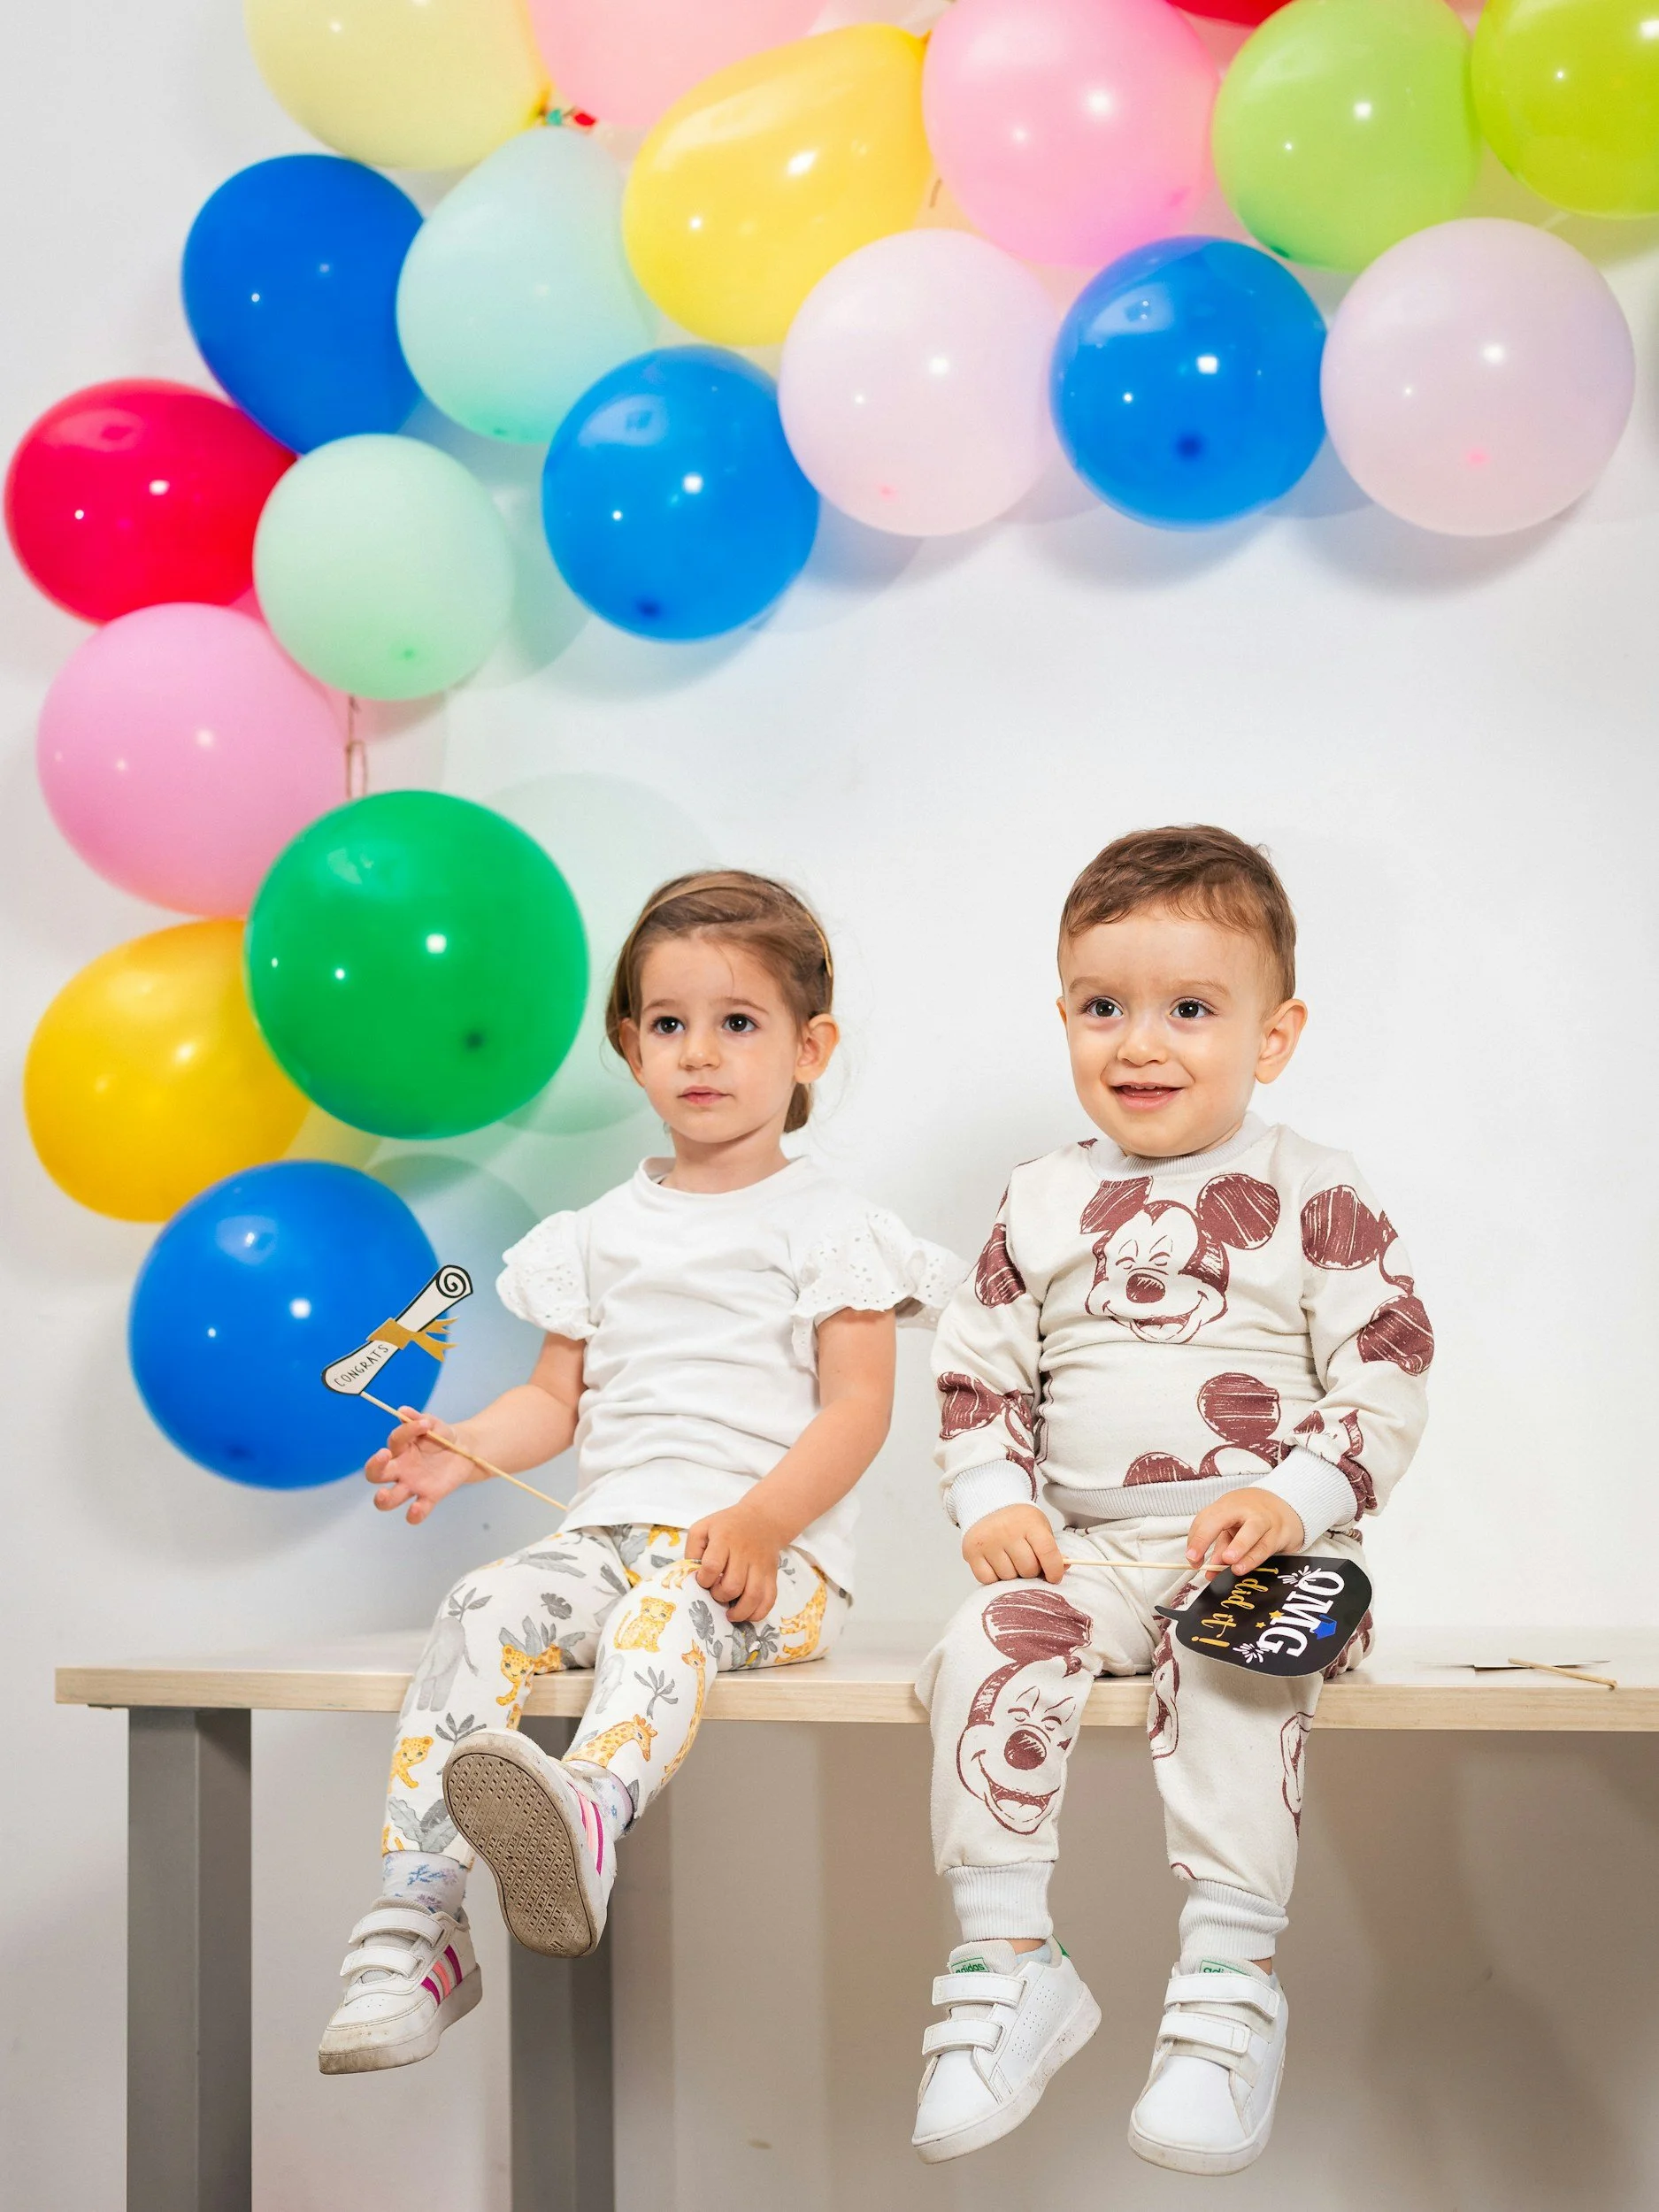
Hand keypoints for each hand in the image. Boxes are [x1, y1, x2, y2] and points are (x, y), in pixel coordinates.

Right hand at [365, 1408, 481, 1526]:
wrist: (465, 1451)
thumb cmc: (443, 1436)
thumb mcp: (435, 1425)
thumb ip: (420, 1419)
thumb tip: (403, 1411)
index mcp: (401, 1449)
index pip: (395, 1440)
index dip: (407, 1431)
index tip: (425, 1424)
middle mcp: (400, 1469)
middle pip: (375, 1474)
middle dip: (374, 1467)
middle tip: (383, 1456)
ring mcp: (412, 1485)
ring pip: (389, 1499)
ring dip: (383, 1499)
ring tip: (384, 1494)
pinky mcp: (428, 1497)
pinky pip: (417, 1512)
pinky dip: (414, 1514)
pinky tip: (416, 1508)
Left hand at [685, 1502, 783, 1623]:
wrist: (763, 1519)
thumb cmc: (727, 1526)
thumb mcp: (703, 1528)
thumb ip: (692, 1550)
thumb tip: (691, 1575)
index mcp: (724, 1539)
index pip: (712, 1566)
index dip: (704, 1580)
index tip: (702, 1580)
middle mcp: (745, 1552)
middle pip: (732, 1585)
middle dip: (720, 1596)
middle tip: (716, 1592)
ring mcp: (761, 1565)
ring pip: (753, 1596)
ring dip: (739, 1611)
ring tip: (729, 1613)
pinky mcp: (772, 1574)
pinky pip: (769, 1599)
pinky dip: (758, 1613)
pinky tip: (747, 1614)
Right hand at [963, 1504, 1064, 1585]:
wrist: (987, 1503)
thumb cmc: (1017, 1520)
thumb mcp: (1038, 1526)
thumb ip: (1051, 1549)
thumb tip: (1063, 1567)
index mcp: (1029, 1522)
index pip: (1047, 1553)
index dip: (1055, 1570)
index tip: (1054, 1577)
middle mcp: (1007, 1531)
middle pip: (1028, 1569)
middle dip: (1031, 1571)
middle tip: (1026, 1562)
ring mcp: (987, 1542)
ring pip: (1008, 1577)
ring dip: (1012, 1575)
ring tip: (1010, 1560)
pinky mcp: (971, 1552)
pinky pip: (988, 1580)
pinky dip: (994, 1578)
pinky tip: (996, 1564)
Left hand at [1184, 1488, 1305, 1578]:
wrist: (1284, 1506)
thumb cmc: (1251, 1516)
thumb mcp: (1232, 1525)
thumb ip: (1219, 1545)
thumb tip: (1207, 1569)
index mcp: (1228, 1505)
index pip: (1207, 1519)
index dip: (1198, 1539)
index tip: (1192, 1558)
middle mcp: (1245, 1509)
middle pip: (1225, 1519)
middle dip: (1210, 1538)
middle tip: (1207, 1559)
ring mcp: (1265, 1519)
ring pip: (1252, 1533)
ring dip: (1240, 1551)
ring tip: (1232, 1567)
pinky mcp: (1281, 1533)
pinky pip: (1266, 1547)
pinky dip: (1253, 1559)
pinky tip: (1244, 1568)